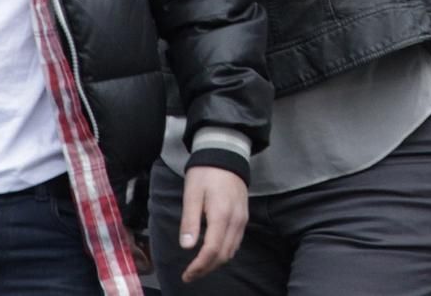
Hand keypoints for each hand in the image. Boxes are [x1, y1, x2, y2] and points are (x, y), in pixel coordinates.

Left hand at [178, 165, 248, 282]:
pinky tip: (213, 252)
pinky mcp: (244, 216)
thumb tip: (186, 246)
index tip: (186, 274)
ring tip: (199, 267)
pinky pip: (236, 242)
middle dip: (206, 269)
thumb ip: (190, 221)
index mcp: (221, 215)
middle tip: (190, 275)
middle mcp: (236, 221)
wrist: (226, 154)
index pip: (212, 250)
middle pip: (223, 255)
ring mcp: (242, 219)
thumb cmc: (206, 173)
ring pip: (232, 250)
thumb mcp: (192, 194)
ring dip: (216, 263)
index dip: (199, 266)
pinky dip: (224, 252)